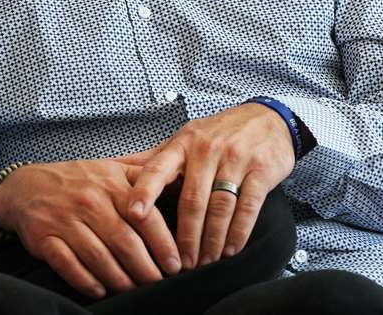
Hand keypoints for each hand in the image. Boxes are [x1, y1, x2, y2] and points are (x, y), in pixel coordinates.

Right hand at [0, 159, 180, 298]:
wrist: (24, 186)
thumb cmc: (76, 180)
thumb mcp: (110, 168)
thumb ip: (143, 176)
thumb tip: (181, 183)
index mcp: (110, 184)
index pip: (145, 217)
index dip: (163, 244)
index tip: (176, 265)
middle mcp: (89, 201)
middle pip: (125, 242)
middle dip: (146, 269)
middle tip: (159, 284)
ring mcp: (65, 220)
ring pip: (99, 257)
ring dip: (120, 279)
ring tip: (134, 290)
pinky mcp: (44, 237)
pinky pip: (68, 264)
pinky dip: (85, 280)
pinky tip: (100, 290)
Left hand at [126, 103, 294, 269]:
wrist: (267, 118)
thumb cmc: (219, 133)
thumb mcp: (186, 138)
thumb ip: (156, 160)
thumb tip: (115, 170)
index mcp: (183, 144)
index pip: (158, 168)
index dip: (144, 192)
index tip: (133, 216)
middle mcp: (207, 149)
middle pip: (192, 200)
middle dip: (186, 237)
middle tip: (182, 263)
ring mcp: (235, 159)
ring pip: (219, 208)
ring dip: (211, 241)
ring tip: (205, 262)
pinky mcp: (261, 170)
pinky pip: (247, 208)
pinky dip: (237, 233)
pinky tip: (230, 250)